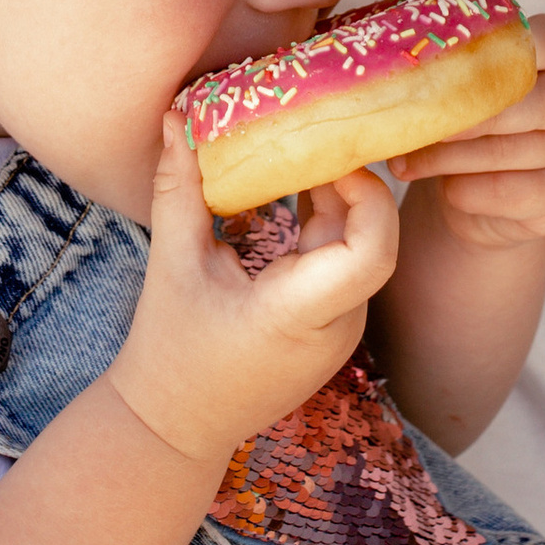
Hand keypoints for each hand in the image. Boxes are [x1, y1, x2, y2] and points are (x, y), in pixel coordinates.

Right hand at [109, 121, 397, 466]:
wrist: (177, 427)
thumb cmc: (171, 351)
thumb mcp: (172, 266)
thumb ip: (180, 189)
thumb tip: (178, 117)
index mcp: (299, 315)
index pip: (371, 253)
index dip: (367, 196)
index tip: (332, 154)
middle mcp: (336, 327)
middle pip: (373, 241)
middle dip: (350, 182)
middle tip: (316, 130)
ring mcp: (341, 331)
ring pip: (360, 249)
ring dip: (337, 199)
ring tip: (303, 147)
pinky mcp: (333, 328)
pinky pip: (344, 265)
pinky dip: (326, 225)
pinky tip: (295, 188)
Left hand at [393, 0, 544, 255]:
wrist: (498, 191)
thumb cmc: (489, 108)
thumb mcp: (488, 60)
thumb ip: (487, 13)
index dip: (502, 47)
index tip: (450, 59)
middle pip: (538, 103)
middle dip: (471, 113)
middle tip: (415, 117)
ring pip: (516, 153)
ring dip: (451, 156)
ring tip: (400, 156)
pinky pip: (511, 193)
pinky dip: (467, 190)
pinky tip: (436, 185)